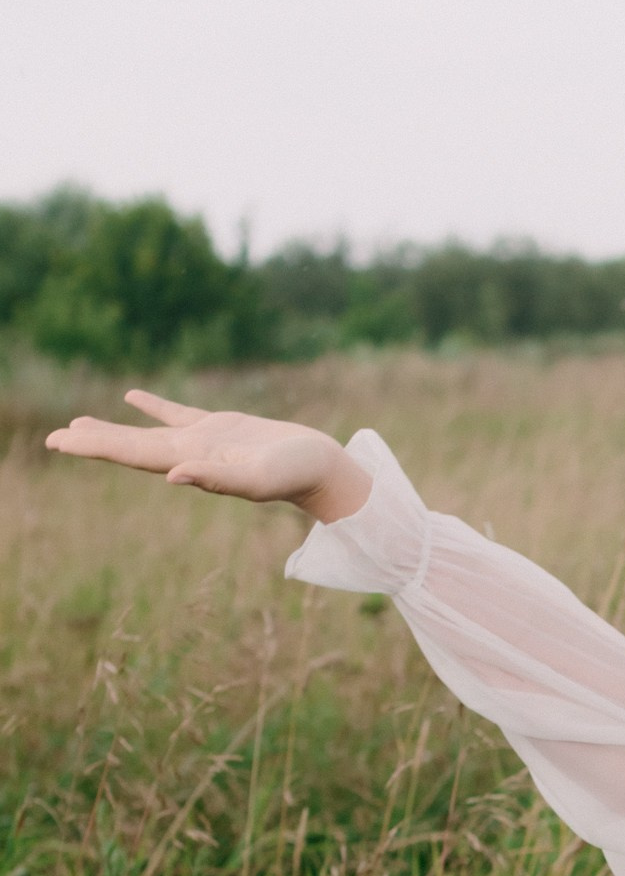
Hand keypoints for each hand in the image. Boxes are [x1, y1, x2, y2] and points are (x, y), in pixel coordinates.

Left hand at [45, 391, 370, 522]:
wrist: (322, 469)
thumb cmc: (293, 476)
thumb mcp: (256, 478)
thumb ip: (215, 478)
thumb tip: (170, 476)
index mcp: (189, 464)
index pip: (131, 453)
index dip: (95, 446)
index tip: (59, 441)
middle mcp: (188, 455)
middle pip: (129, 446)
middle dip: (91, 441)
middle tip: (52, 439)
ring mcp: (202, 441)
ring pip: (146, 433)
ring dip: (112, 430)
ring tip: (77, 423)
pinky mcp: (220, 428)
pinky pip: (176, 414)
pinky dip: (152, 406)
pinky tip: (131, 396)